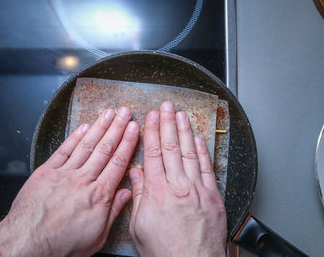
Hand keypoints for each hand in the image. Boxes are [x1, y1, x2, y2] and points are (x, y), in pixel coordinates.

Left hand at [0, 107, 138, 256]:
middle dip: (117, 128)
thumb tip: (127, 194)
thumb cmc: (62, 243)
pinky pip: (64, 150)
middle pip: (105, 149)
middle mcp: (84, 180)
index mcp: (99, 195)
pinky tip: (83, 127)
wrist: (29, 242)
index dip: (128, 144)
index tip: (134, 130)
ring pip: (86, 145)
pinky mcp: (47, 172)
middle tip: (125, 113)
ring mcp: (65, 174)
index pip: (118, 163)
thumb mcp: (97, 236)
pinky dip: (74, 137)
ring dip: (99, 127)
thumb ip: (113, 212)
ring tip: (109, 113)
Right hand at [129, 101, 226, 256]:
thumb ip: (138, 196)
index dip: (151, 132)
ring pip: (189, 153)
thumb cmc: (165, 251)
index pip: (152, 153)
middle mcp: (178, 185)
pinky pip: (207, 168)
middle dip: (168, 123)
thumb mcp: (139, 226)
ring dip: (185, 131)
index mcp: (157, 191)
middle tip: (167, 106)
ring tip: (182, 114)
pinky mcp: (213, 197)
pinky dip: (202, 151)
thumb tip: (135, 174)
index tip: (150, 117)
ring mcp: (197, 189)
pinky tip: (198, 138)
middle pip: (171, 147)